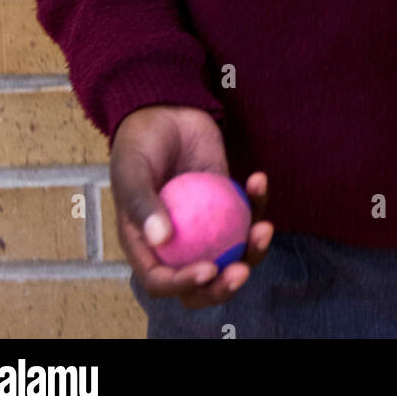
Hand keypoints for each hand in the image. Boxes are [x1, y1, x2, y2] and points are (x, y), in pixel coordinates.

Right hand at [111, 104, 273, 309]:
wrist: (164, 109)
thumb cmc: (139, 141)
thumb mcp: (132, 169)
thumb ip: (142, 204)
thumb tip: (161, 239)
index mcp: (146, 244)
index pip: (162, 280)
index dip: (185, 284)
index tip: (209, 270)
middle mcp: (177, 243)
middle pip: (201, 280)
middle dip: (225, 285)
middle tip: (242, 269)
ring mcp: (204, 225)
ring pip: (231, 253)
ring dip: (252, 249)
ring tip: (264, 228)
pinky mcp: (226, 203)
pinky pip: (246, 213)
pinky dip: (257, 201)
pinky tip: (258, 180)